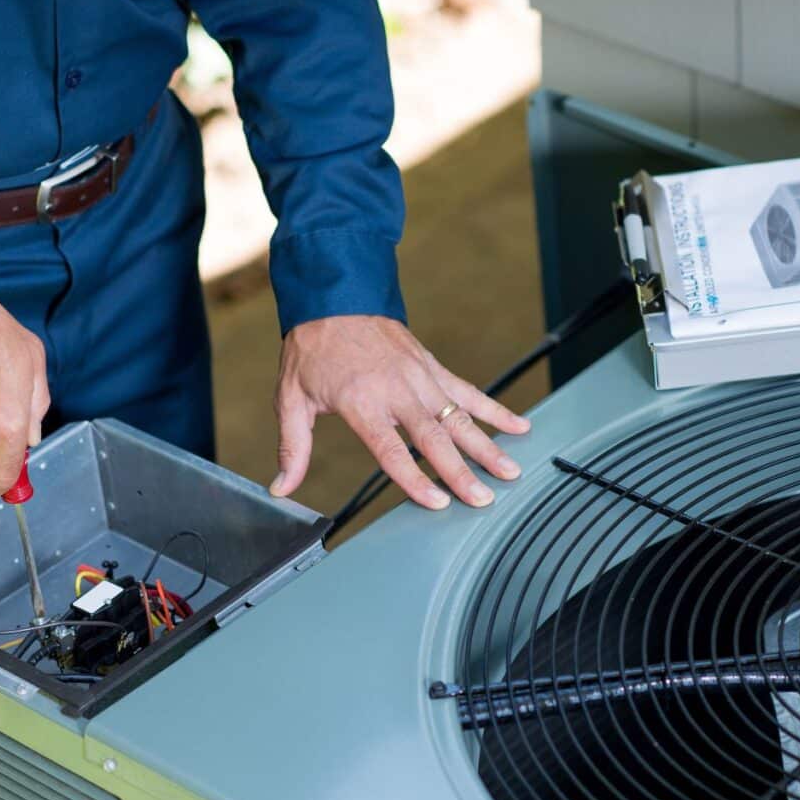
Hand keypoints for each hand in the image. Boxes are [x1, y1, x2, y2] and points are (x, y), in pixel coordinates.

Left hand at [270, 315, 529, 509]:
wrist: (334, 295)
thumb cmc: (312, 350)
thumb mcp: (291, 399)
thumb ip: (293, 448)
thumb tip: (281, 488)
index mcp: (361, 402)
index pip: (392, 450)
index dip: (414, 479)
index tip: (436, 503)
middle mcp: (396, 390)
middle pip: (434, 438)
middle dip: (461, 471)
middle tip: (483, 500)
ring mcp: (419, 377)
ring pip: (459, 418)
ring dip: (487, 446)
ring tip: (510, 473)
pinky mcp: (431, 367)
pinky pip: (468, 392)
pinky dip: (495, 410)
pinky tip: (518, 427)